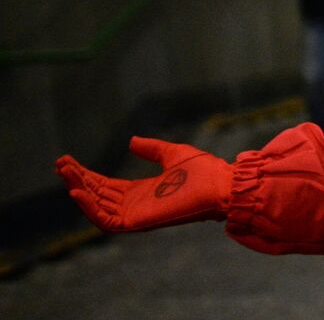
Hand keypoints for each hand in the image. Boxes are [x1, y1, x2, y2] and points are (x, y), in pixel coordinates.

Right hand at [55, 136, 231, 231]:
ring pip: (97, 206)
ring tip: (65, 173)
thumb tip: (131, 141)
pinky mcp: (137, 222)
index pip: (106, 186)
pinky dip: (89, 208)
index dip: (87, 175)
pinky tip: (77, 191)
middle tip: (60, 163)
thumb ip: (151, 149)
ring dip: (80, 190)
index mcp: (142, 191)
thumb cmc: (205, 170)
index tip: (68, 161)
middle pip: (97, 194)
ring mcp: (135, 214)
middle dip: (78, 180)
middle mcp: (135, 204)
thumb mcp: (172, 153)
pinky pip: (105, 221)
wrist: (222, 184)